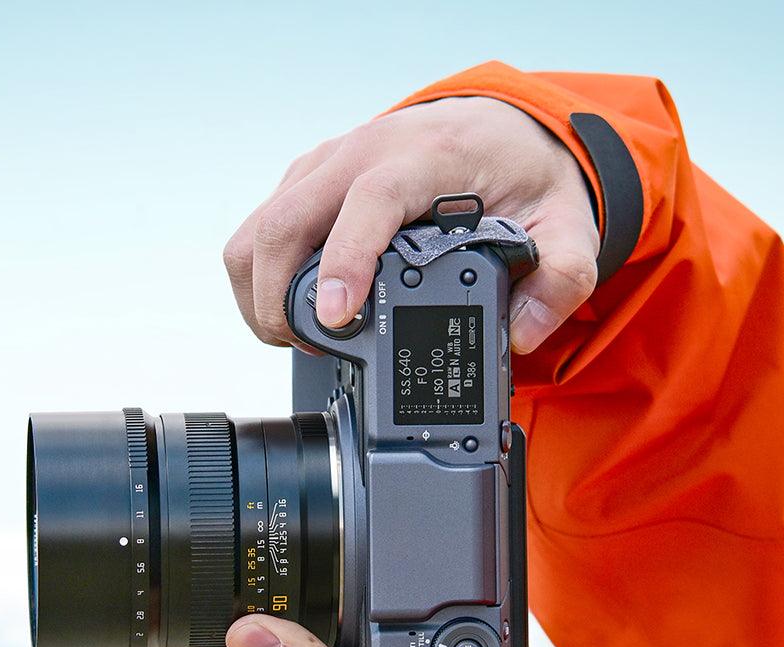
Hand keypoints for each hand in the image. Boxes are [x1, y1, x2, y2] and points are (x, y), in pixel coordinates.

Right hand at [223, 96, 598, 354]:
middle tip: (307, 346)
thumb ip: (561, 277)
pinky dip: (264, 276)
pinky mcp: (307, 182)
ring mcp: (326, 167)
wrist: (493, 126)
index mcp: (423, 158)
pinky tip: (294, 306)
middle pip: (284, 224)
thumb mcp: (563, 221)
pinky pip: (261, 230)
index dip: (342, 264)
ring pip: (258, 230)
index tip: (335, 318)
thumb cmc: (516, 170)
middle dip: (277, 301)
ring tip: (294, 334)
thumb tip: (522, 331)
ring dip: (260, 292)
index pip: (365, 205)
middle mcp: (361, 154)